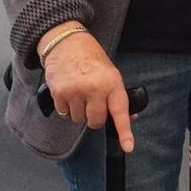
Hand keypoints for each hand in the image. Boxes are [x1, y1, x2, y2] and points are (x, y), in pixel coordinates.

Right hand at [40, 23, 133, 152]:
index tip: (128, 147)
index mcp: (112, 82)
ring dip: (79, 111)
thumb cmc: (92, 59)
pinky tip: (69, 91)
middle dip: (95, 117)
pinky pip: (64, 114)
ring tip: (80, 92)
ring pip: (79, 120)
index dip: (125, 131)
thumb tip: (130, 117)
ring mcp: (76, 92)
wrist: (67, 43)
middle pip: (96, 122)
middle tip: (93, 101)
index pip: (120, 111)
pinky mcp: (60, 94)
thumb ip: (117, 96)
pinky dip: (66, 107)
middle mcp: (95, 88)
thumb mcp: (111, 73)